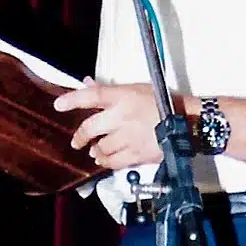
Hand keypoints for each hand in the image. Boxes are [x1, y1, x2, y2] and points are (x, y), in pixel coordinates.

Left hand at [58, 78, 172, 171]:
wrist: (187, 123)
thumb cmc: (163, 102)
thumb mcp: (137, 89)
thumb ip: (110, 90)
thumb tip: (87, 83)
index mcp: (123, 97)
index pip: (92, 95)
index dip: (72, 99)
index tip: (58, 105)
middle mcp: (122, 117)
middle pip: (90, 127)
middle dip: (80, 136)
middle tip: (77, 141)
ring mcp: (129, 137)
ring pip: (101, 147)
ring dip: (95, 150)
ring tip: (94, 151)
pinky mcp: (137, 154)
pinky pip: (114, 162)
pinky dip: (106, 162)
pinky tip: (103, 161)